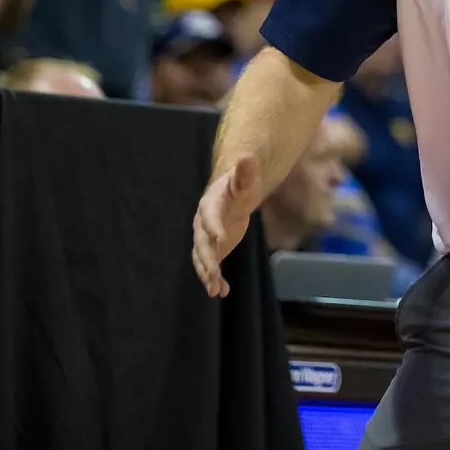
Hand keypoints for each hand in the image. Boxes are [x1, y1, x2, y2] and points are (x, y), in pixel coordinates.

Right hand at [192, 153, 260, 297]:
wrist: (232, 198)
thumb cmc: (239, 187)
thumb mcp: (245, 180)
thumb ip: (246, 172)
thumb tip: (247, 157)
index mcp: (210, 204)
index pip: (209, 215)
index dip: (214, 226)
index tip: (221, 238)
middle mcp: (203, 223)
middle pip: (202, 242)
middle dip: (207, 258)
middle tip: (213, 274)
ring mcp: (205, 238)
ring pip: (202, 258)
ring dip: (207, 274)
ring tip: (215, 290)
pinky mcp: (212, 250)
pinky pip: (210, 266)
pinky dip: (215, 278)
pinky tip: (223, 291)